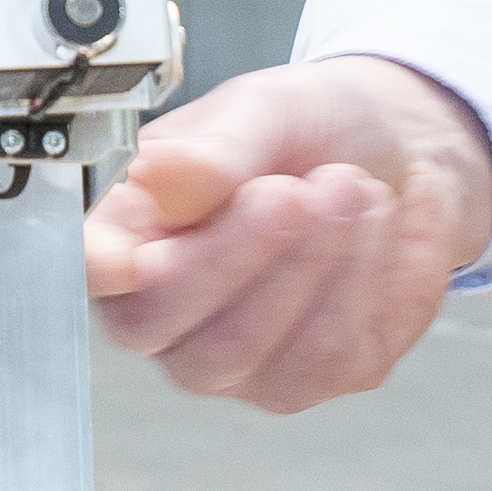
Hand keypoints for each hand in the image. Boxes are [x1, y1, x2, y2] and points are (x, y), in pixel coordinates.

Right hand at [80, 55, 491, 413]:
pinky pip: (319, 359)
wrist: (403, 149)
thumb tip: (157, 178)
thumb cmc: (311, 129)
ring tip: (345, 188)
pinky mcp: (306, 380)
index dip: (103, 270)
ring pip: (238, 349)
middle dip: (236, 253)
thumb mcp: (263, 111)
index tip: (134, 257)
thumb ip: (213, 149)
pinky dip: (356, 284)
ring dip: (308, 264)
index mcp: (131, 235)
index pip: (88, 270)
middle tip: (294, 189)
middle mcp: (166, 311)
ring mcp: (230, 360)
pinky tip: (367, 229)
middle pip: (158, 323)